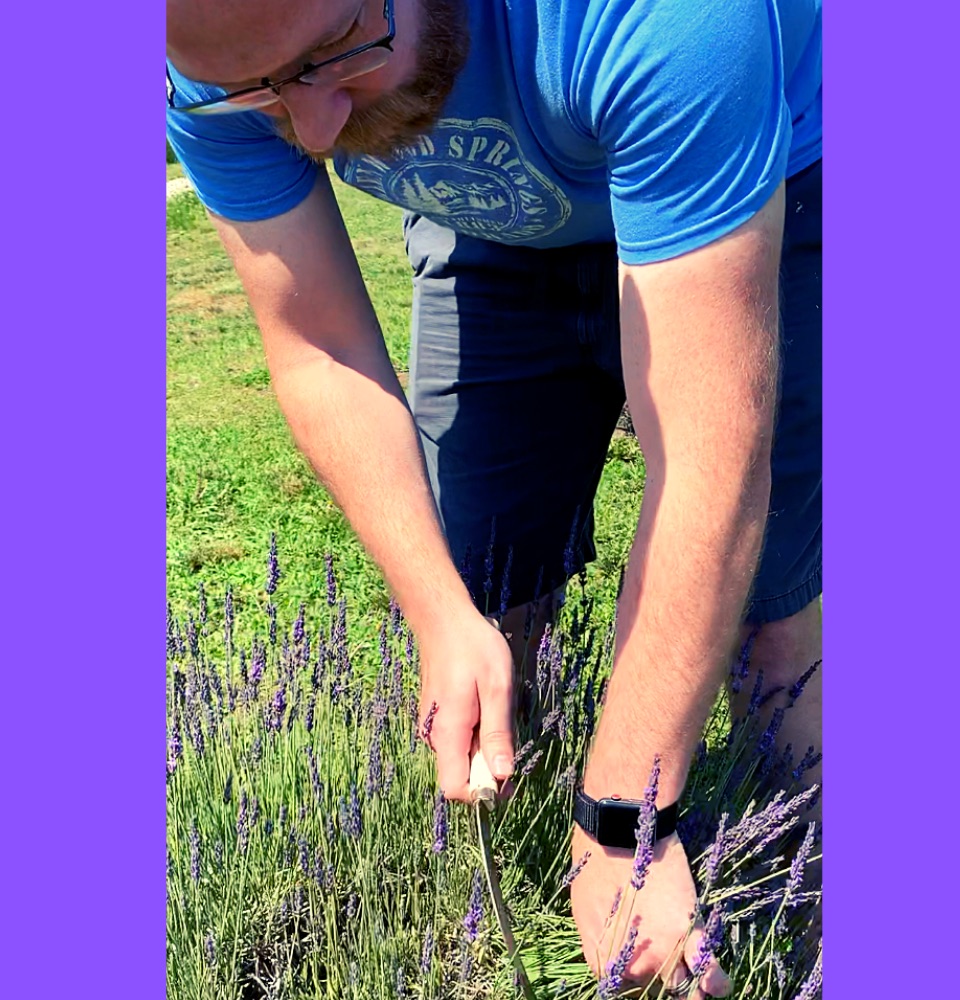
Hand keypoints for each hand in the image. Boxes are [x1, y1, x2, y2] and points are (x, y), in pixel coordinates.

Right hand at [417, 612, 515, 802]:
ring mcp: (434, 726)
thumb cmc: (474, 647)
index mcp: (448, 733)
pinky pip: (458, 740)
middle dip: (488, 768)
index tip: (507, 775)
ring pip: (461, 756)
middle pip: (461, 774)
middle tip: (509, 731)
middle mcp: (435, 735)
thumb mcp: (497, 688)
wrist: (443, 619)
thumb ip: (499, 733)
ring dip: (484, 747)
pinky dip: (476, 733)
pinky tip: (486, 703)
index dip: (481, 792)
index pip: (454, 789)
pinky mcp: (438, 717)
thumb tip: (502, 776)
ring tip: (497, 708)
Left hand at [570, 824, 731, 997]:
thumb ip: (601, 942)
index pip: (622, 990)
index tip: (639, 962)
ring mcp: (665, 951)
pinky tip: (718, 986)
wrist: (617, 832)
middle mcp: (636, 967)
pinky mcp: (690, 931)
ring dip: (690, 989)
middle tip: (663, 960)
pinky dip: (716, 982)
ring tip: (697, 987)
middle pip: (653, 988)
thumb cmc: (594, 865)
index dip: (633, 976)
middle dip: (658, 978)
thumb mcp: (585, 911)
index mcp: (604, 962)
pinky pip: (708, 968)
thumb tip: (615, 952)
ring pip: (684, 987)